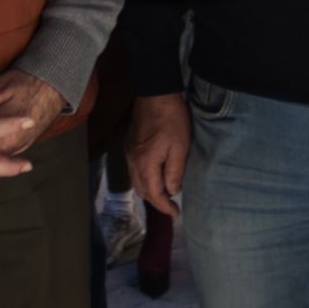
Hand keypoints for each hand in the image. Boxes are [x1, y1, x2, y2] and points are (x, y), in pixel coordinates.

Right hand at [126, 92, 190, 220]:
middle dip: (157, 201)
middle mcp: (132, 162)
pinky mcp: (129, 146)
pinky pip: (135, 171)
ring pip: (136, 181)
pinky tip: (156, 177)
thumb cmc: (172, 119)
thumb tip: (172, 191)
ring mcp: (128, 153)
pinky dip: (145, 179)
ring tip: (166, 194)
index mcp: (145, 164)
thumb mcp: (180, 147)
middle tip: (172, 206)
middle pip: (142, 190)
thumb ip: (175, 172)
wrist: (155, 93)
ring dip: (150, 191)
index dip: (165, 207)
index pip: (154, 194)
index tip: (176, 214)